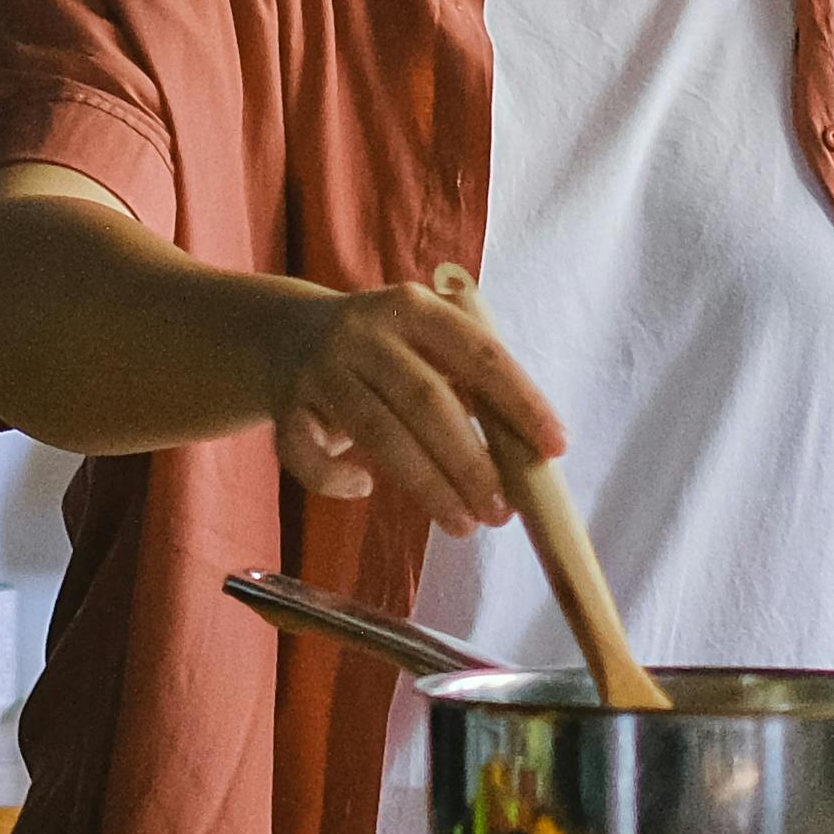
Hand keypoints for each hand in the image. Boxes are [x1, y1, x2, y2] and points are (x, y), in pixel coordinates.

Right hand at [264, 280, 564, 527]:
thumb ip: (465, 381)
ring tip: (463, 524)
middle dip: (470, 461)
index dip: (520, 399)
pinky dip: (335, 479)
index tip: (555, 446)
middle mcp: (366, 332)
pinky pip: (307, 454)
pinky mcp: (286, 405)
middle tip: (501, 512)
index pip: (479, 353)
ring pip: (377, 431)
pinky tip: (363, 488)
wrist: (278, 333)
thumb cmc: (377, 351)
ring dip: (425, 485)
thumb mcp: (421, 342)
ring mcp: (322, 368)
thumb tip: (524, 451)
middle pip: (426, 399)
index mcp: (414, 308)